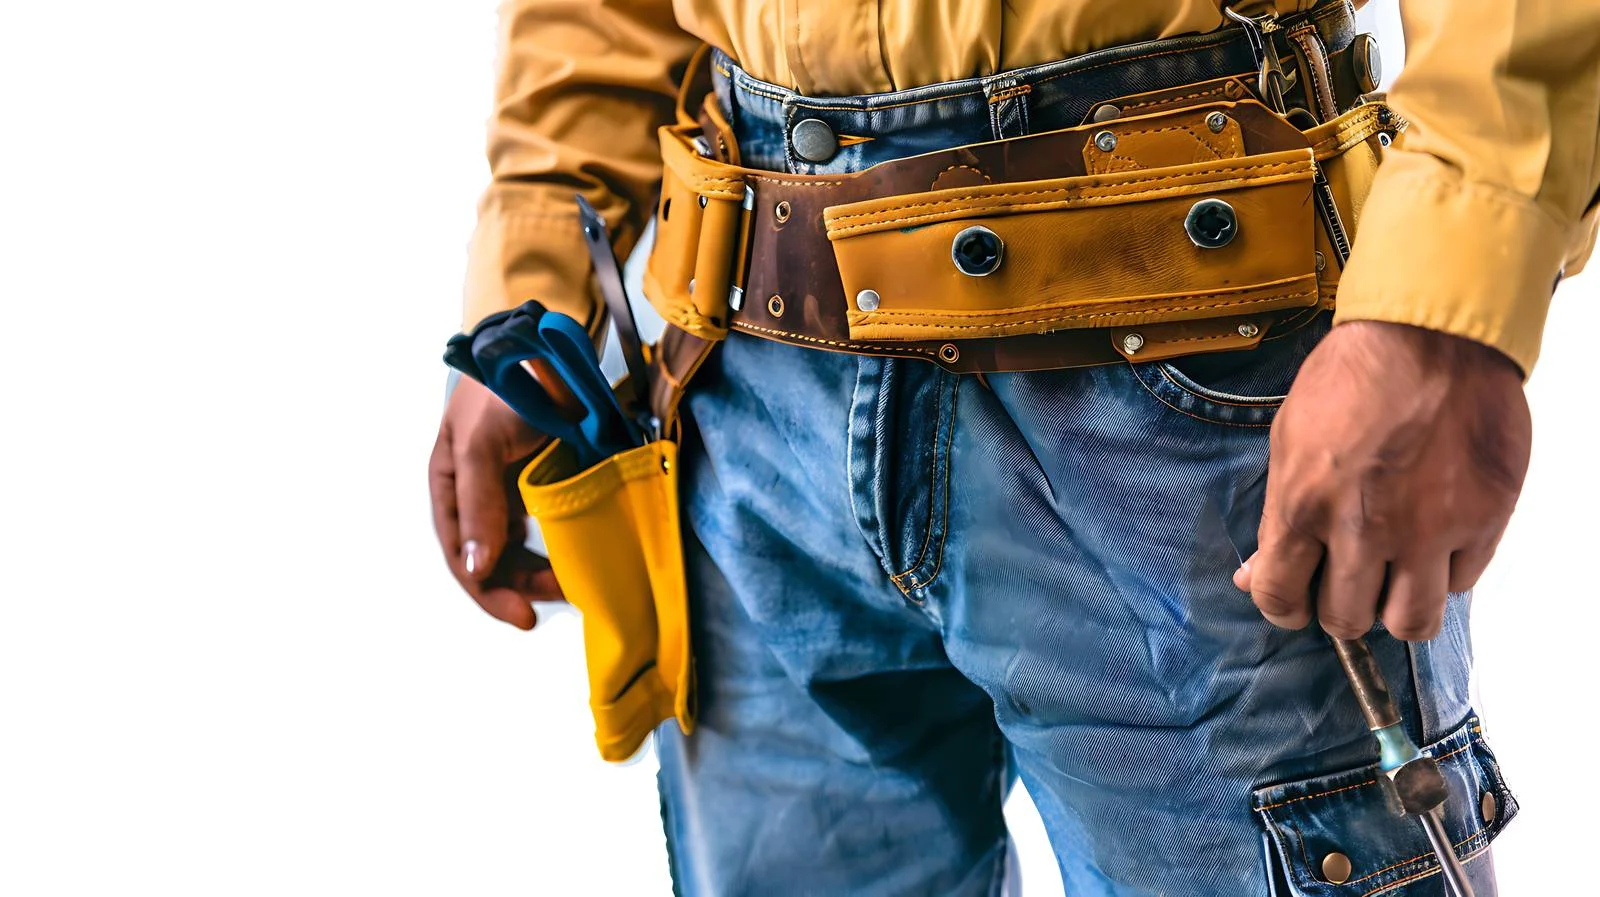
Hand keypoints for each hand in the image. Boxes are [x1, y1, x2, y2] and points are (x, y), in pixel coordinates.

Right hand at [429, 375, 563, 628]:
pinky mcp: (546, 476)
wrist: (543, 338)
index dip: (487, 590)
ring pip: (523, 545)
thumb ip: (479, 504)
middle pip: (493, 557)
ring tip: (573, 581)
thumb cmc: (501, 385)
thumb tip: (475, 567)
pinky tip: (579, 552)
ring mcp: (512, 485)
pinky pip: (550, 521)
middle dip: (522, 584)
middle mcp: (479, 492)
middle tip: (560, 597)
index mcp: (450, 485)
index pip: (461, 554)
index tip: (522, 615)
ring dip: (543, 568)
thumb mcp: (482, 445)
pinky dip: (561, 542)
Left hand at [1234, 321, 1531, 640]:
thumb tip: (1256, 575)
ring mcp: (1429, 529)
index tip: (1292, 603)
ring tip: (1391, 583)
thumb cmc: (1354, 377)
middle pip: (1346, 620)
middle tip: (1345, 587)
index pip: (1279, 595)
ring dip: (1395, 610)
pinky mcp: (1483, 520)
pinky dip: (1445, 574)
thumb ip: (1276, 513)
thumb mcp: (1289, 438)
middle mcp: (1365, 528)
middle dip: (1338, 611)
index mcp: (1304, 505)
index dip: (1281, 608)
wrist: (1433, 334)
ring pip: (1412, 622)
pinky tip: (1433, 545)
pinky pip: (1462, 582)